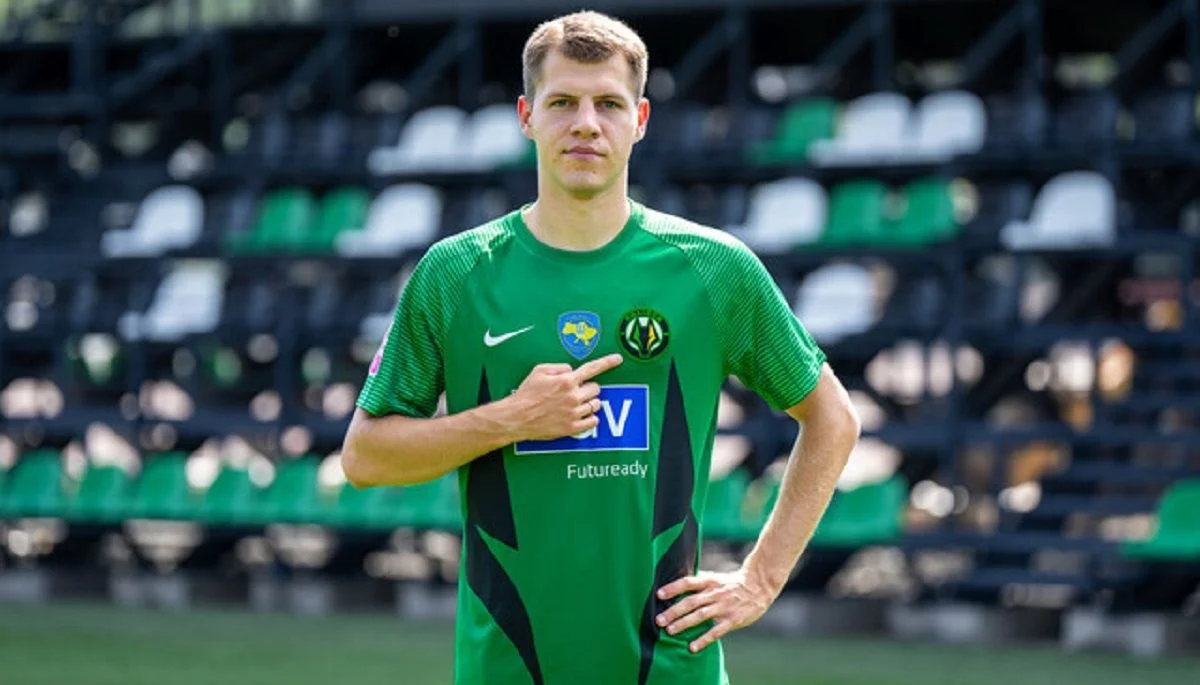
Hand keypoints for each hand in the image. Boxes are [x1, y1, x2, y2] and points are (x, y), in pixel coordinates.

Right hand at [507, 353, 622, 441]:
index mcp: (566, 380)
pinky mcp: (572, 427)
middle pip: (595, 389)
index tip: (618, 359)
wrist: (516, 417)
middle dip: (588, 389)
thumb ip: (559, 367)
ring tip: (574, 404)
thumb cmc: (526, 394)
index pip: (592, 368)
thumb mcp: (539, 371)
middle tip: (575, 392)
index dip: (607, 362)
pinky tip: (580, 415)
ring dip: (589, 403)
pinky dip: (589, 418)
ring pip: (595, 405)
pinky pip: (593, 421)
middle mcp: (573, 396)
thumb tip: (571, 371)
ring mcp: (574, 413)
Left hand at [654, 568, 777, 652]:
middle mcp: (714, 594)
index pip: (688, 582)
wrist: (758, 587)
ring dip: (684, 624)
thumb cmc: (732, 584)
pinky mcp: (732, 620)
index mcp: (709, 582)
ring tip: (670, 631)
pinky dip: (704, 639)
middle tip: (659, 620)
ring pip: (700, 616)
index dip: (673, 588)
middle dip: (674, 611)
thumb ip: (698, 581)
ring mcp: (723, 607)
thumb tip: (677, 581)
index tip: (659, 594)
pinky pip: (716, 631)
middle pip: (691, 602)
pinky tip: (692, 647)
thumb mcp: (715, 578)